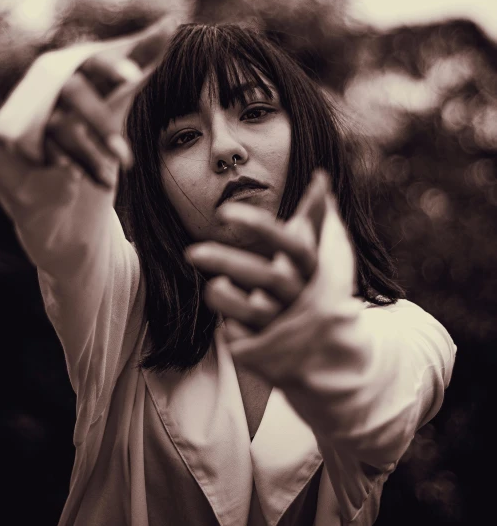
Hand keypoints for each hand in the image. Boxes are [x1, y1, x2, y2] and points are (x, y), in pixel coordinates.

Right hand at [42, 18, 174, 187]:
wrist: (50, 138)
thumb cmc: (92, 105)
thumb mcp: (118, 83)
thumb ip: (143, 54)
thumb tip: (173, 20)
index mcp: (79, 66)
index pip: (95, 60)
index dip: (113, 66)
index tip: (135, 77)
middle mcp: (54, 84)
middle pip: (75, 93)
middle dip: (101, 124)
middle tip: (127, 159)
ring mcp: (36, 110)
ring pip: (61, 128)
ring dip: (89, 155)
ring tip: (113, 182)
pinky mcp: (22, 137)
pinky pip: (45, 151)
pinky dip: (67, 165)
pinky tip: (86, 181)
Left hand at [186, 170, 331, 341]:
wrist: (333, 347)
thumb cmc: (319, 285)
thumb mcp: (323, 251)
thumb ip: (317, 217)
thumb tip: (320, 176)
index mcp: (314, 270)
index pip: (291, 245)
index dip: (259, 227)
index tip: (223, 212)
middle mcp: (303, 298)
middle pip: (267, 278)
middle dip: (229, 263)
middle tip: (191, 252)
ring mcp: (288, 325)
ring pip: (255, 313)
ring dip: (227, 300)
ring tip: (210, 285)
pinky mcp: (272, 348)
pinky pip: (248, 339)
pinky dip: (234, 329)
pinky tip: (222, 319)